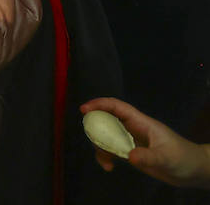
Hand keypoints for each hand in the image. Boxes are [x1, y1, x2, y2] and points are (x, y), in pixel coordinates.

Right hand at [81, 98, 209, 188]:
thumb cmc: (183, 157)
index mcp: (141, 123)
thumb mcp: (166, 157)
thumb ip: (149, 156)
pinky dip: (106, 157)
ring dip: (100, 146)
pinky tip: (109, 167)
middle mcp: (133, 129)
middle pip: (107, 120)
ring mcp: (131, 141)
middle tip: (92, 139)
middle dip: (95, 128)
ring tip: (104, 161)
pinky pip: (112, 151)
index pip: (117, 107)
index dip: (100, 105)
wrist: (193, 171)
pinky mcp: (131, 153)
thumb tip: (129, 157)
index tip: (84, 110)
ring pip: (107, 137)